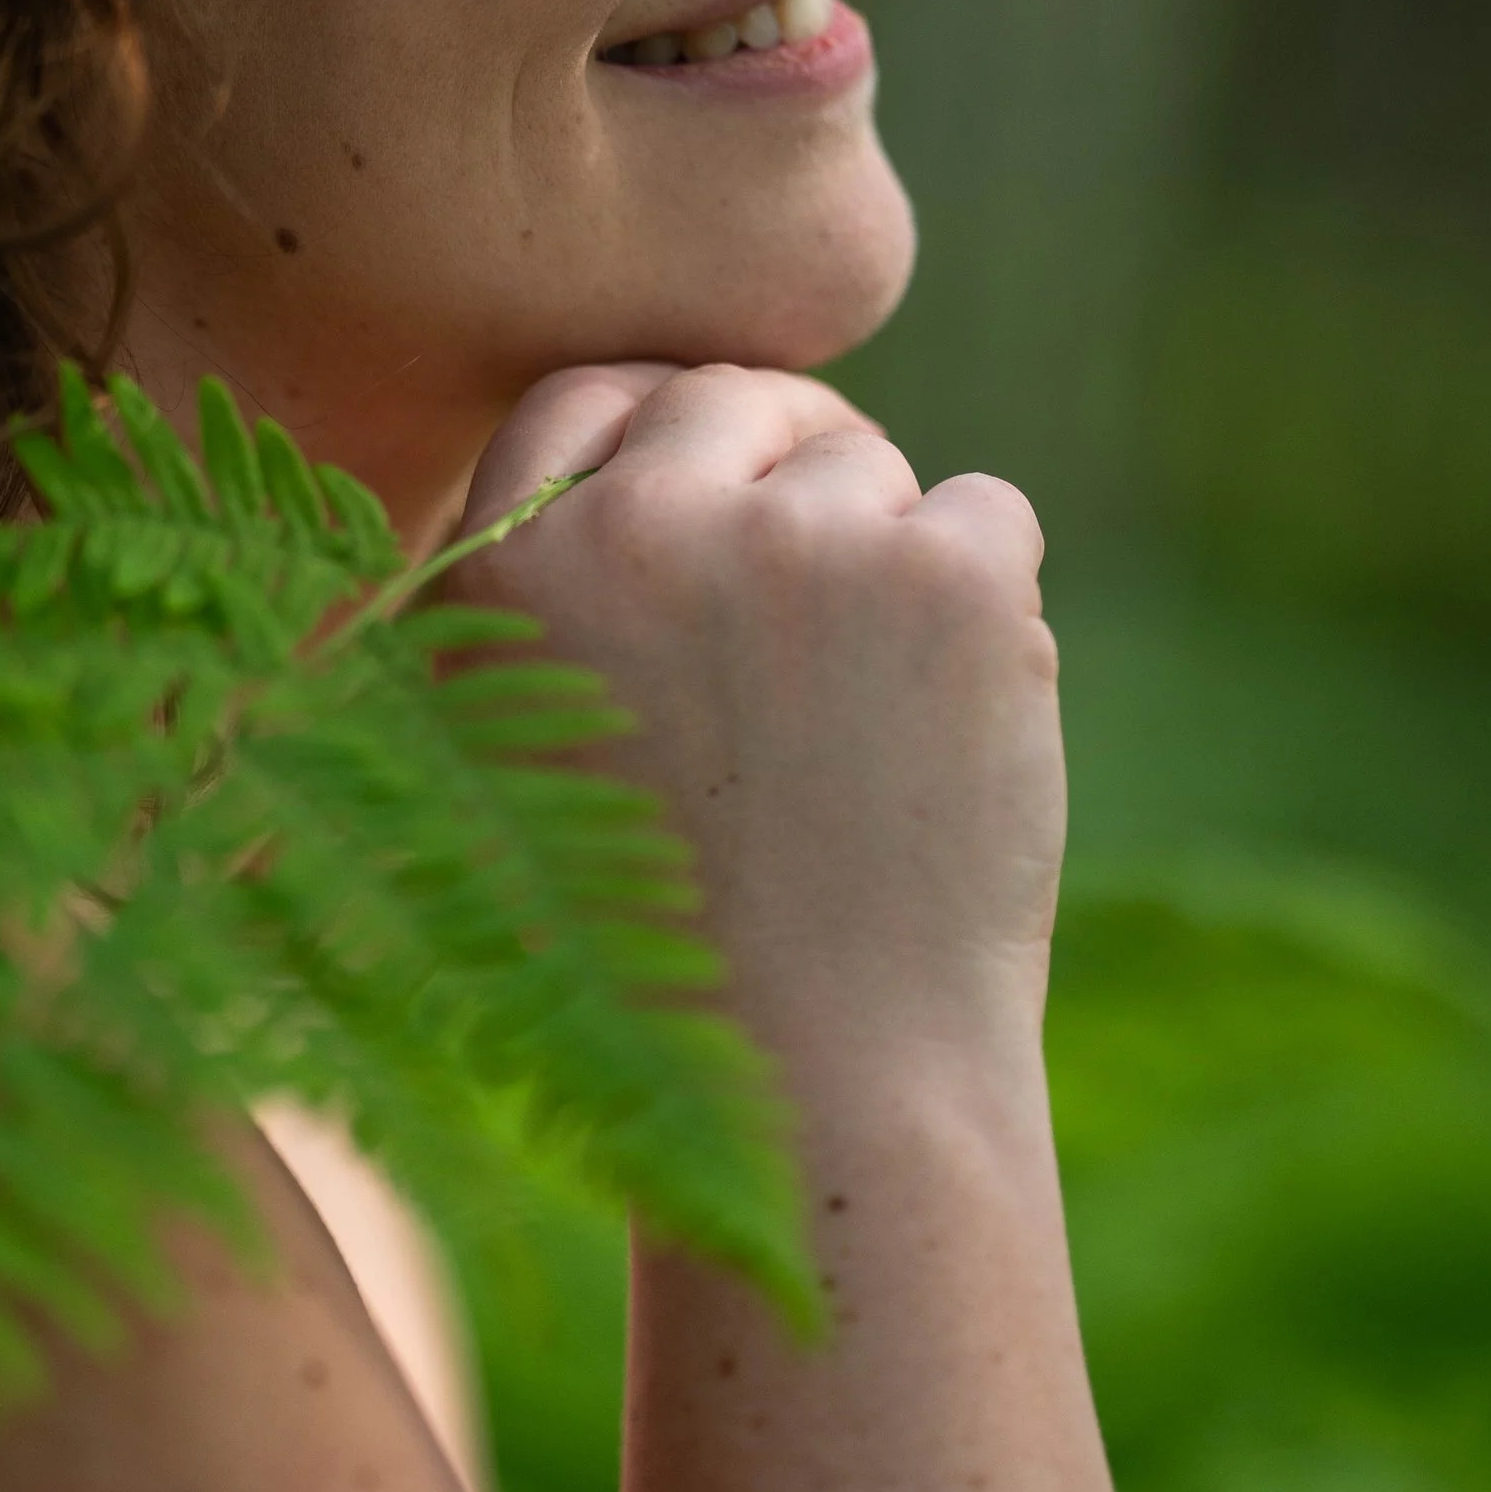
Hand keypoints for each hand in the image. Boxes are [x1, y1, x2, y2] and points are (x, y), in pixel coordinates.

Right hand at [451, 365, 1064, 1069]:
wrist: (818, 1092)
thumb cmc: (663, 970)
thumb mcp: (517, 777)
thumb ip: (540, 618)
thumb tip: (627, 468)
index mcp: (499, 582)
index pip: (582, 399)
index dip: (662, 431)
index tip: (719, 492)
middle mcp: (632, 533)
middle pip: (734, 401)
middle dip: (789, 462)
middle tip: (832, 601)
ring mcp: (796, 541)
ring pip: (870, 468)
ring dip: (888, 560)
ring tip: (866, 738)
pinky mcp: (945, 574)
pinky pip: (987, 514)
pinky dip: (991, 606)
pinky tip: (950, 735)